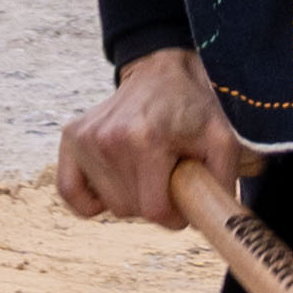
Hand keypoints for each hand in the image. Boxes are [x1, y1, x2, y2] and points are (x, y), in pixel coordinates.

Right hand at [50, 46, 238, 235]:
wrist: (160, 72)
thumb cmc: (193, 109)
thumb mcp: (222, 141)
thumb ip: (221, 183)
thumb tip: (206, 220)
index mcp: (147, 140)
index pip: (154, 211)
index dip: (173, 215)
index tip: (183, 198)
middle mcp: (110, 139)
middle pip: (129, 209)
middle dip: (152, 202)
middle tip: (166, 176)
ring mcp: (86, 137)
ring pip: (107, 204)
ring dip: (128, 195)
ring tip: (145, 167)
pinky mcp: (71, 137)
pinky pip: (69, 191)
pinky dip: (90, 198)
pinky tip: (113, 182)